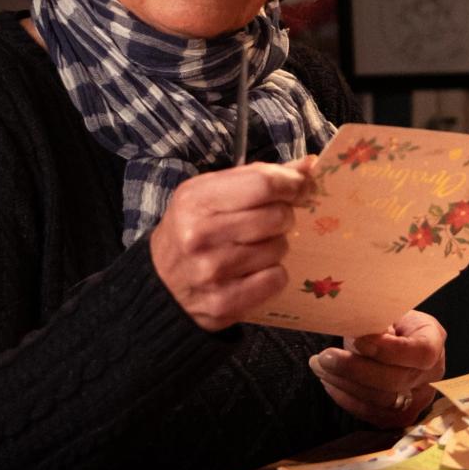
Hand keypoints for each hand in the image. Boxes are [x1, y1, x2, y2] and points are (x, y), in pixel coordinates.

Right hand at [150, 156, 314, 331]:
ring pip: (279, 248)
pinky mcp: (224, 303)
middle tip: (272, 220)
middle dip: (283, 215)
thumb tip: (308, 167)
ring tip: (254, 246)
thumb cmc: (191, 230)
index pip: (263, 184)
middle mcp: (201, 235)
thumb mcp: (210, 194)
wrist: (160, 284)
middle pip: (276, 216)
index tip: (299, 187)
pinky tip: (253, 271)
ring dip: (276, 245)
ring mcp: (212, 272)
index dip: (292, 183)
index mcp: (196, 200)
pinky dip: (273, 274)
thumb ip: (257, 177)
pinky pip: (276, 279)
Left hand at [309, 309, 446, 427]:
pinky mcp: (400, 416)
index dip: (388, 350)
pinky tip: (329, 382)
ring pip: (382, 401)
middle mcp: (433, 373)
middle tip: (325, 357)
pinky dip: (346, 399)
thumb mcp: (384, 312)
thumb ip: (375, 323)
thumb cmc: (386, 321)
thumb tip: (355, 335)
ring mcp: (419, 398)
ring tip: (320, 366)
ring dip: (345, 384)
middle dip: (356, 369)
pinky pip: (372, 414)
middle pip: (397, 380)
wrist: (390, 340)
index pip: (421, 352)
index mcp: (434, 339)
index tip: (357, 340)